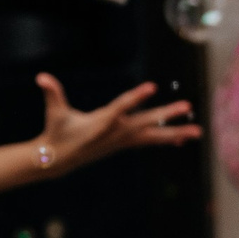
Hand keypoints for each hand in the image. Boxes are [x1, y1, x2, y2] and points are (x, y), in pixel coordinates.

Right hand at [34, 70, 199, 171]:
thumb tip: (41, 77)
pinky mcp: (124, 144)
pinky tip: (182, 139)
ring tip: (198, 132)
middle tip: (187, 106)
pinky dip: (166, 139)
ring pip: (154, 136)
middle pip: (147, 122)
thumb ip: (52, 93)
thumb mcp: (54, 113)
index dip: (136, 96)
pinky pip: (150, 141)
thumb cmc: (56, 132)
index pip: (122, 107)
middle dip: (167, 114)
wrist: (59, 160)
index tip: (152, 87)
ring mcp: (122, 140)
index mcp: (102, 123)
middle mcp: (117, 133)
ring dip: (176, 133)